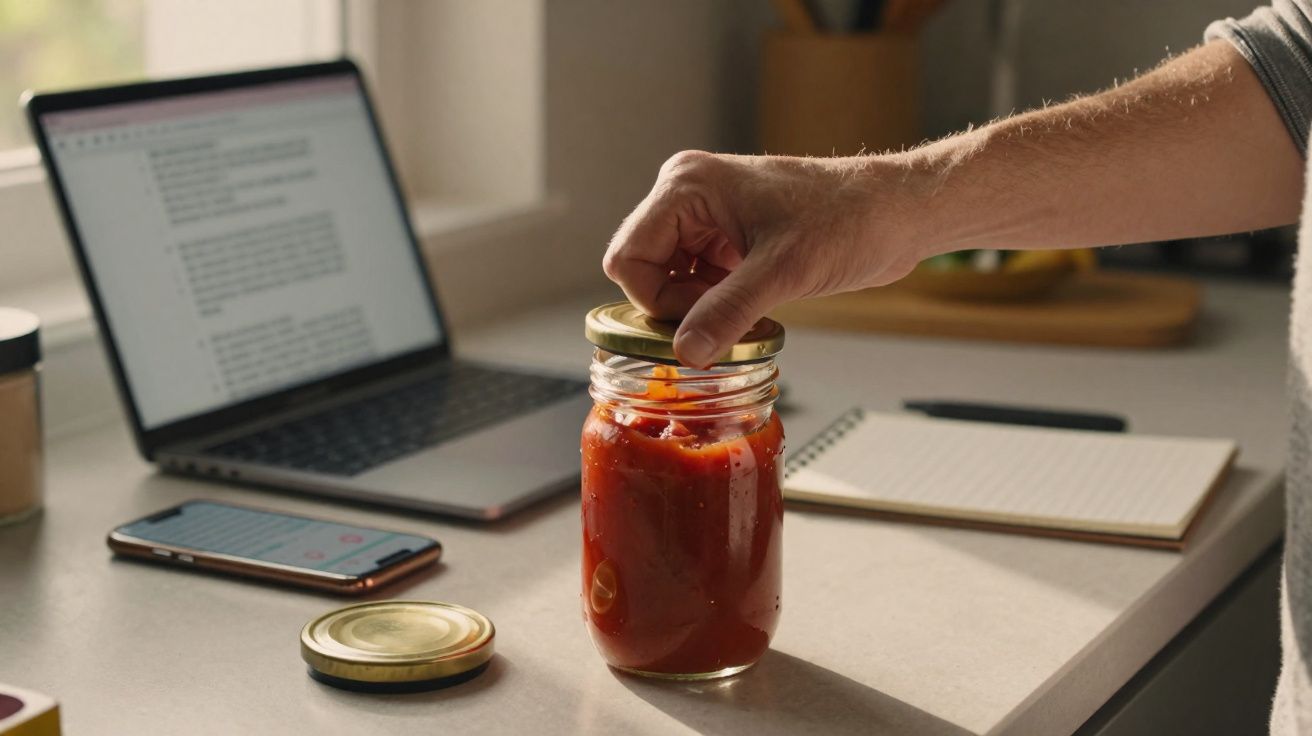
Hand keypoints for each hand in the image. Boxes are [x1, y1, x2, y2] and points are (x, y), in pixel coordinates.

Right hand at [603, 150, 926, 366]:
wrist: (896, 213)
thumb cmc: (849, 220)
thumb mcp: (785, 272)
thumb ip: (728, 311)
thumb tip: (684, 353)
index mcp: (688, 185)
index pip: (629, 258)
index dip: (656, 302)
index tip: (700, 323)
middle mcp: (688, 194)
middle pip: (643, 270)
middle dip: (677, 307)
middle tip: (725, 322)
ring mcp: (706, 216)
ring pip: (667, 281)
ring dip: (698, 309)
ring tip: (747, 313)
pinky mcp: (726, 237)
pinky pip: (695, 282)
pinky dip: (715, 305)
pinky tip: (752, 309)